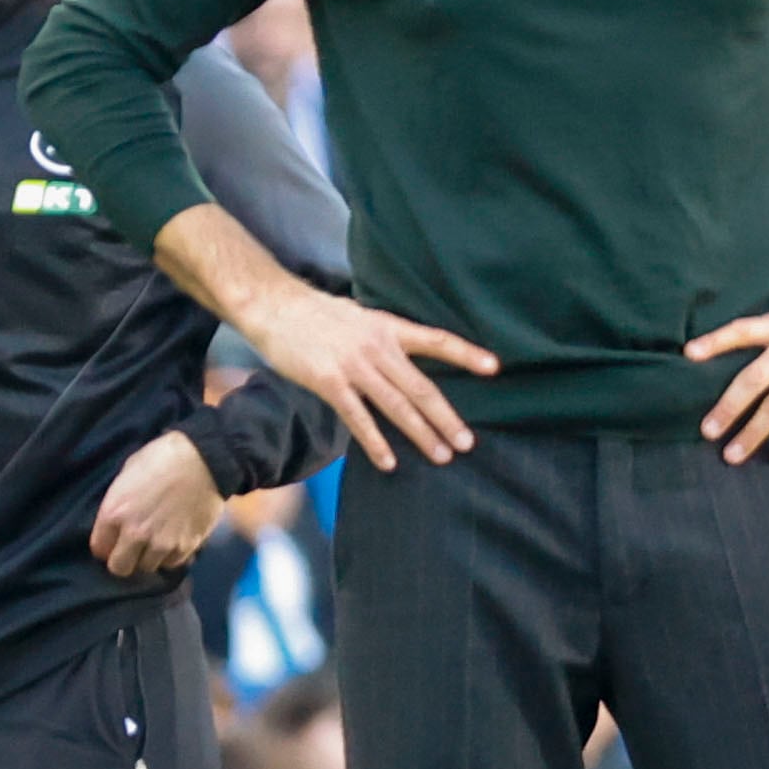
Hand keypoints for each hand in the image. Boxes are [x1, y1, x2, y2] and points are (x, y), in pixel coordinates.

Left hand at [89, 431, 225, 575]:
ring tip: (156, 541)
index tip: (114, 540)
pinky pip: (172, 563)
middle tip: (132, 548)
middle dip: (124, 560)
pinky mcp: (186, 546)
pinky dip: (171, 555)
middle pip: (120, 568)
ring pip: (147, 567)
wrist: (204, 458)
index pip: (99, 549)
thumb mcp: (126, 475)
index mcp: (114, 513)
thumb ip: (118, 505)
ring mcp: (161, 543)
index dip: (106, 546)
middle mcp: (134, 534)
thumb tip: (116, 522)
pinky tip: (174, 540)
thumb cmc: (160, 458)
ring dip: (149, 557)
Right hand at [230, 272, 494, 469]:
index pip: (436, 340)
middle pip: (421, 387)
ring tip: (441, 456)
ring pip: (396, 406)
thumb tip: (398, 351)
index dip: (466, 354)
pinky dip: (375, 442)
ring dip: (421, 433)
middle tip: (466, 443)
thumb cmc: (313, 313)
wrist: (274, 307)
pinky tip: (389, 461)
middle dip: (446, 418)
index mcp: (388, 327)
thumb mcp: (357, 314)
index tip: (494, 368)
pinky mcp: (329, 382)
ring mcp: (354, 366)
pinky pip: (358, 418)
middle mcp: (377, 348)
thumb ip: (380, 334)